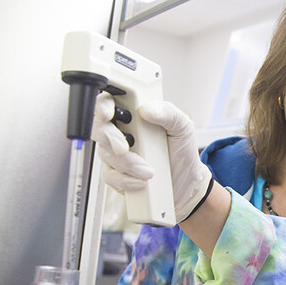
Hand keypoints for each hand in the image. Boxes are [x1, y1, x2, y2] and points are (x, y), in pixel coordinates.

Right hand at [90, 94, 212, 218]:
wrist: (185, 182)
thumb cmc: (180, 151)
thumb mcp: (183, 127)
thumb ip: (168, 113)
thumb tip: (148, 108)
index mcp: (133, 113)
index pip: (108, 102)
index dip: (103, 106)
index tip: (109, 113)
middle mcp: (120, 131)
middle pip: (99, 128)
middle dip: (110, 138)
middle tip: (125, 148)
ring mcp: (115, 153)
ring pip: (106, 154)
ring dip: (127, 164)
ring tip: (149, 170)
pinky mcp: (114, 174)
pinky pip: (110, 176)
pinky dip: (126, 180)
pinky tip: (141, 180)